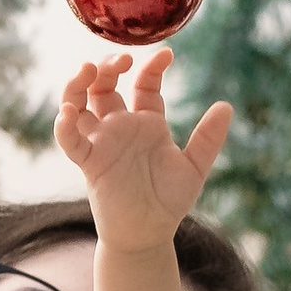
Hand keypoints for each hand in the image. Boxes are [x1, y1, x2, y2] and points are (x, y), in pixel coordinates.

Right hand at [55, 47, 231, 247]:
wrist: (148, 235)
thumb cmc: (169, 202)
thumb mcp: (195, 167)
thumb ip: (207, 138)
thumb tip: (226, 106)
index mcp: (148, 123)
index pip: (144, 84)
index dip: (151, 67)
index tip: (166, 55)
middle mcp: (121, 127)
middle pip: (104, 86)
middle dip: (107, 66)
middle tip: (120, 59)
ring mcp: (102, 143)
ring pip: (79, 104)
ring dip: (77, 84)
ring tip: (86, 69)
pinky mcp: (89, 163)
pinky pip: (70, 141)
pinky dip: (64, 125)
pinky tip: (68, 112)